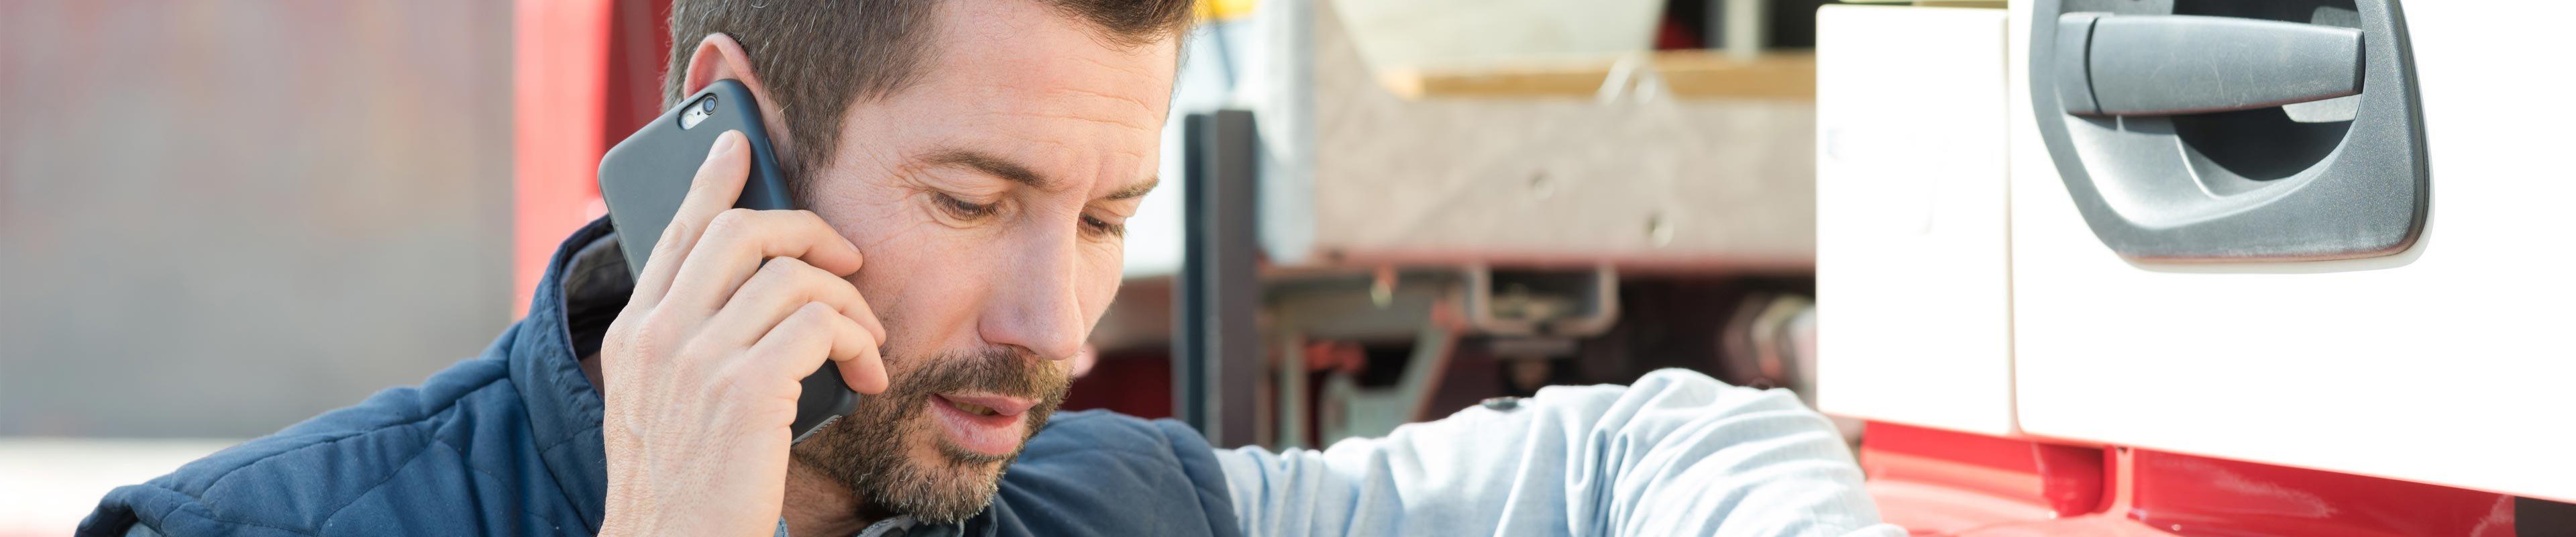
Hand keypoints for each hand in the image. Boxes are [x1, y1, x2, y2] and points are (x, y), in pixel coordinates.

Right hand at [597, 130, 889, 535]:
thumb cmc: (685, 489)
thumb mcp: (663, 406)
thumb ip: (691, 345)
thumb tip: (749, 295)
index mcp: (633, 334)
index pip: (676, 233)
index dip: (712, 181)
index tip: (739, 146)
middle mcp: (658, 335)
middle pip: (740, 230)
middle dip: (809, 230)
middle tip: (849, 259)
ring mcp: (697, 359)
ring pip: (793, 275)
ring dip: (850, 302)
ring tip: (867, 343)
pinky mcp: (744, 389)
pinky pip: (821, 322)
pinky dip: (857, 338)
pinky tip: (867, 370)